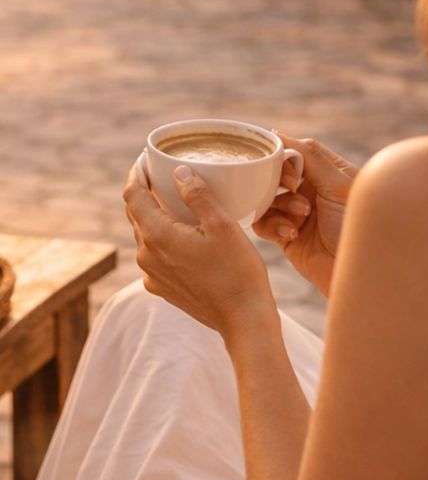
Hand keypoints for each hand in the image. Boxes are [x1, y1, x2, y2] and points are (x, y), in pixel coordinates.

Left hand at [123, 161, 275, 342]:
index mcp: (157, 235)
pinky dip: (164, 240)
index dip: (137, 173)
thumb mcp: (223, 225)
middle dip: (146, 192)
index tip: (146, 159)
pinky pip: (155, 256)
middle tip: (163, 174)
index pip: (132, 195)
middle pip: (136, 214)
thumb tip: (179, 171)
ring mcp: (152, 274)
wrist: (243, 320)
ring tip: (176, 203)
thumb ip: (198, 195)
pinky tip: (184, 236)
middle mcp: (146, 255)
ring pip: (146, 235)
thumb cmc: (238, 272)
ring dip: (156, 216)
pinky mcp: (162, 288)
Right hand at [253, 135, 357, 297]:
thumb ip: (310, 156)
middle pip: (274, 174)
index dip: (283, 156)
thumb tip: (277, 133)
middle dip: (278, 181)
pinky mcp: (287, 238)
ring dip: (279, 204)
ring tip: (300, 216)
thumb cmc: (360, 227)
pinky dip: (272, 225)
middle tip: (293, 190)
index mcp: (327, 172)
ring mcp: (297, 214)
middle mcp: (310, 190)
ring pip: (265, 198)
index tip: (286, 167)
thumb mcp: (339, 185)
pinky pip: (263, 223)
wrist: (363, 275)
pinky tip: (292, 233)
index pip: (293, 151)